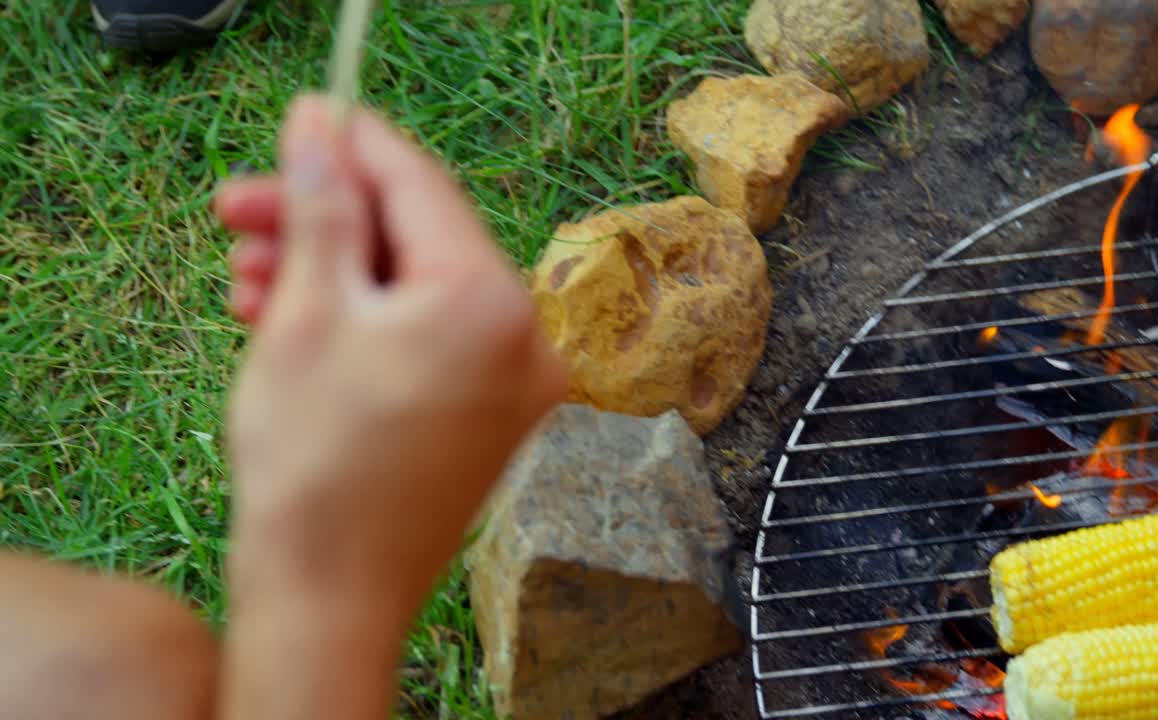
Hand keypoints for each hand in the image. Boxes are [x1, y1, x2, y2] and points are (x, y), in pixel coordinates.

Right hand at [212, 95, 564, 719]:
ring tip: (252, 280)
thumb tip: (320, 125)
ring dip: (335, 275)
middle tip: (243, 213)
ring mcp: (517, 382)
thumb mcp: (305, 312)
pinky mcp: (494, 415)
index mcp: (491, 301)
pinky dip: (370, 325)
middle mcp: (526, 337)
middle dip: (325, 223)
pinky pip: (431, 342)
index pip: (419, 186)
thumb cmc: (314, 464)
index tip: (299, 126)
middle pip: (417, 240)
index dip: (352, 149)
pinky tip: (295, 322)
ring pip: (416, 292)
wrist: (331, 597)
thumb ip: (321, 207)